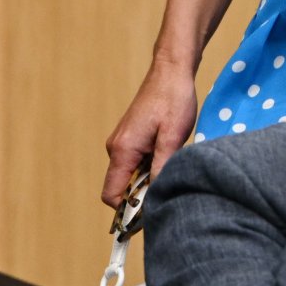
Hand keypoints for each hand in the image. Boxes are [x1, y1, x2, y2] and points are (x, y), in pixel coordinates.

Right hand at [102, 57, 198, 205]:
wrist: (171, 70)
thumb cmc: (174, 100)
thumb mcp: (174, 137)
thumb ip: (161, 168)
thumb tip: (153, 198)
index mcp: (123, 150)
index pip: (112, 195)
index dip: (128, 211)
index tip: (150, 214)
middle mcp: (116, 149)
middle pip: (121, 188)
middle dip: (142, 196)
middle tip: (170, 189)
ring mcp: (122, 143)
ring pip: (130, 176)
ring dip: (149, 179)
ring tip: (172, 164)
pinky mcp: (130, 138)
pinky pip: (135, 163)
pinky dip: (150, 167)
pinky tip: (168, 154)